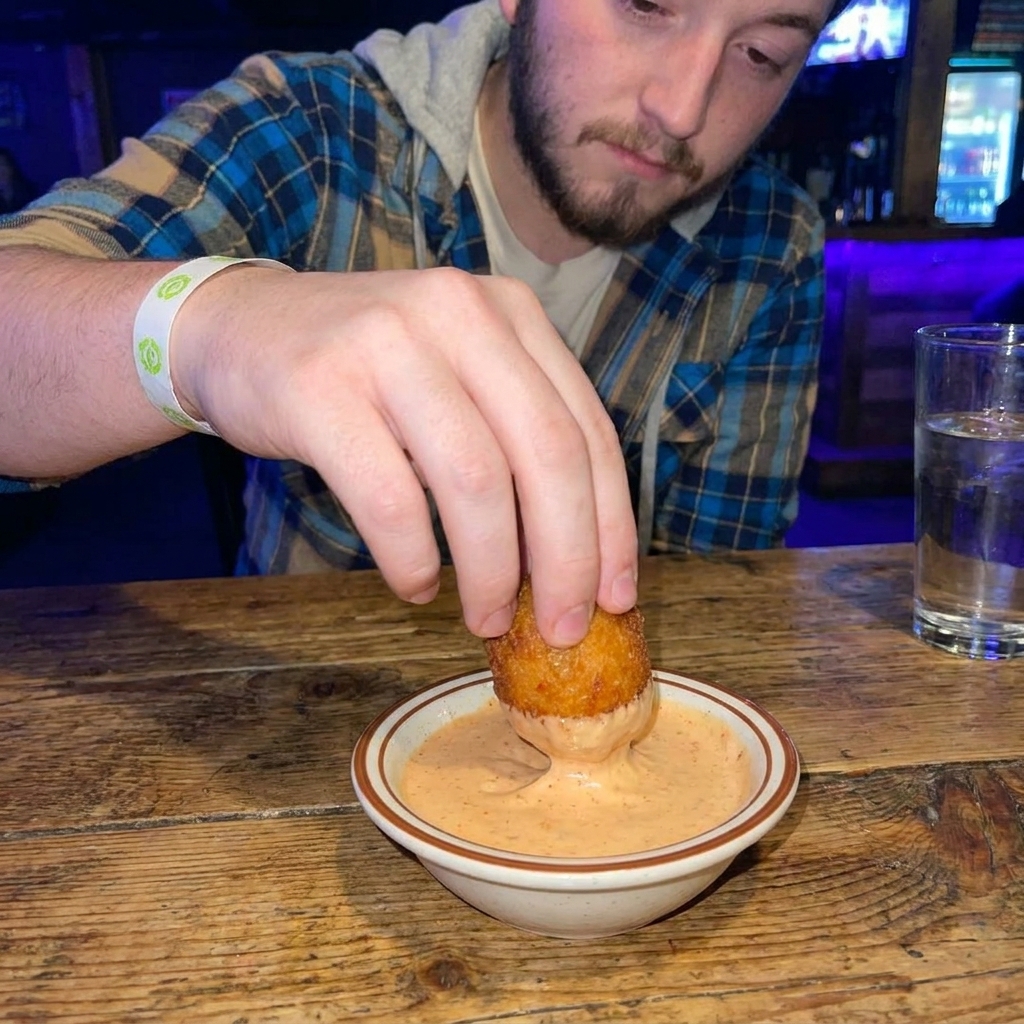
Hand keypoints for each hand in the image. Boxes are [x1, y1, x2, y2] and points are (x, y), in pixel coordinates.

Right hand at [173, 265, 638, 645]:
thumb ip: (515, 437)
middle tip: (563, 629)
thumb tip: (576, 560)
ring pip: (475, 481)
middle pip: (546, 456)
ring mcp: (387, 343)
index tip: (617, 596)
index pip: (587, 429)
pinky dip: (413, 559)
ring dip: (492, 572)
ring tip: (486, 618)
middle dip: (566, 560)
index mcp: (509, 312)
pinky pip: (390, 499)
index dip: (612, 524)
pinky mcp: (320, 388)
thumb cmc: (368, 374)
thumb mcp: (458, 376)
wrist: (241, 330)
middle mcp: (458, 312)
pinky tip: (417, 583)